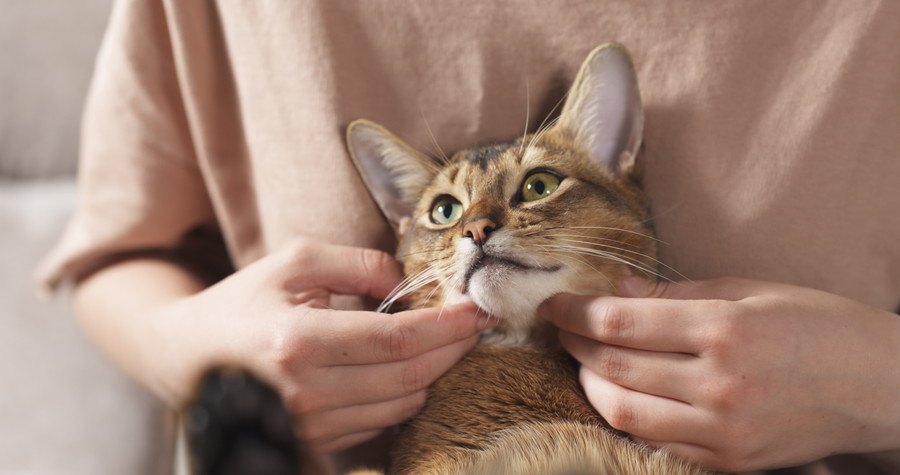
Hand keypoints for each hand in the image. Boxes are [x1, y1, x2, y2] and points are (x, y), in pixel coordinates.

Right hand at [161, 239, 491, 452]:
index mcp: (299, 341)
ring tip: (434, 341)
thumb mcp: (293, 262)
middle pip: (410, 376)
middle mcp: (305, 393)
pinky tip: (401, 367)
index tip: (479, 310)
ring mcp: (308, 426)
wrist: (182, 358)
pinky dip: (402, 394)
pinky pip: (380, 423)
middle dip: (452, 348)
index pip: (398, 339)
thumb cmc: (242, 303)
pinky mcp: (311, 444)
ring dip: (429, 372)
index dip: (448, 325)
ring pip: (402, 405)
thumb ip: (357, 263)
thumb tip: (409, 281)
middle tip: (472, 323)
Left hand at [539, 277, 899, 471]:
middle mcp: (718, 384)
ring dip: (591, 384)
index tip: (552, 303)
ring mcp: (723, 430)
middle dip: (575, 344)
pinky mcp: (729, 462)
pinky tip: (622, 395)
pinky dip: (626, 419)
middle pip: (613, 366)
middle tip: (563, 328)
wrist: (879, 387)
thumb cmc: (819, 326)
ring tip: (586, 361)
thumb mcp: (752, 291)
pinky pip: (655, 443)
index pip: (620, 323)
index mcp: (724, 330)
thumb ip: (678, 294)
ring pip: (623, 412)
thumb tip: (618, 289)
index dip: (574, 311)